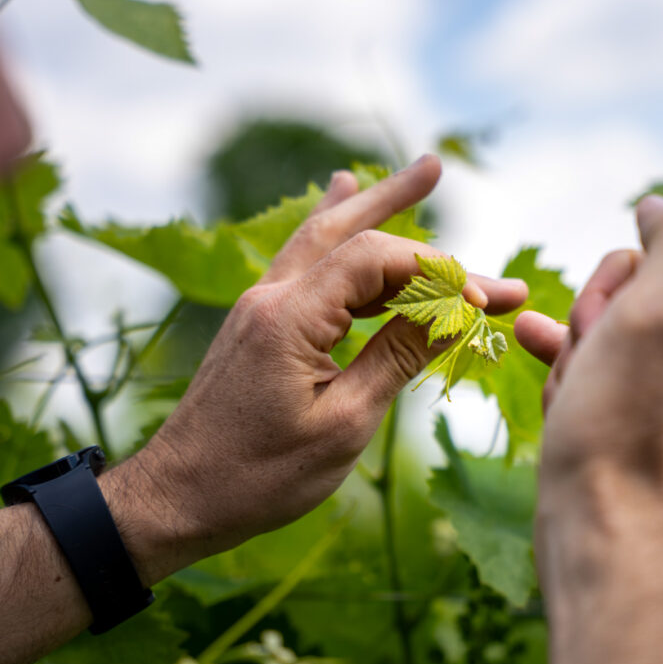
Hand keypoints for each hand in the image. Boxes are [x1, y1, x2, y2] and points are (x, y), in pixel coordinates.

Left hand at [110, 155, 527, 579]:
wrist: (176, 498)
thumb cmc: (258, 475)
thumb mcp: (344, 424)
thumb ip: (397, 359)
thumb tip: (453, 316)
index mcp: (290, 319)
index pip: (375, 260)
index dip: (437, 271)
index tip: (486, 300)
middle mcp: (270, 297)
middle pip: (341, 227)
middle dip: (393, 197)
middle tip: (434, 166)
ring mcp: (258, 307)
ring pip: (320, 239)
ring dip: (367, 209)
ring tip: (409, 181)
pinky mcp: (256, 325)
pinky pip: (302, 265)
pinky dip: (334, 241)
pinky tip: (341, 211)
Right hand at [516, 194, 662, 537]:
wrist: (602, 532)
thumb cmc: (624, 424)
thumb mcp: (660, 310)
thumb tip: (660, 205)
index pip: (649, 265)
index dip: (606, 293)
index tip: (600, 338)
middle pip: (624, 305)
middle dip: (586, 328)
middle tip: (584, 370)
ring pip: (602, 345)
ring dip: (571, 358)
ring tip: (567, 396)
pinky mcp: (642, 436)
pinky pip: (599, 385)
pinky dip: (570, 377)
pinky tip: (546, 374)